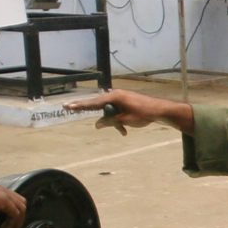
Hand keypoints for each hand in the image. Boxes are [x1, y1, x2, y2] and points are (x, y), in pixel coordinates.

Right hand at [62, 88, 193, 135]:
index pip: (92, 103)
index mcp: (113, 97)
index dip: (79, 106)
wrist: (160, 111)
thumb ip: (109, 122)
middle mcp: (115, 95)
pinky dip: (119, 121)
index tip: (67, 106)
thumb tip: (97, 125)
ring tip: (123, 130)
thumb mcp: (124, 120)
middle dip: (103, 119)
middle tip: (89, 116)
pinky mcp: (126, 103)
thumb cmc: (142, 114)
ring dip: (114, 122)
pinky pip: (117, 112)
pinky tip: (125, 131)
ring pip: (110, 112)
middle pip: (101, 108)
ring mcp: (121, 98)